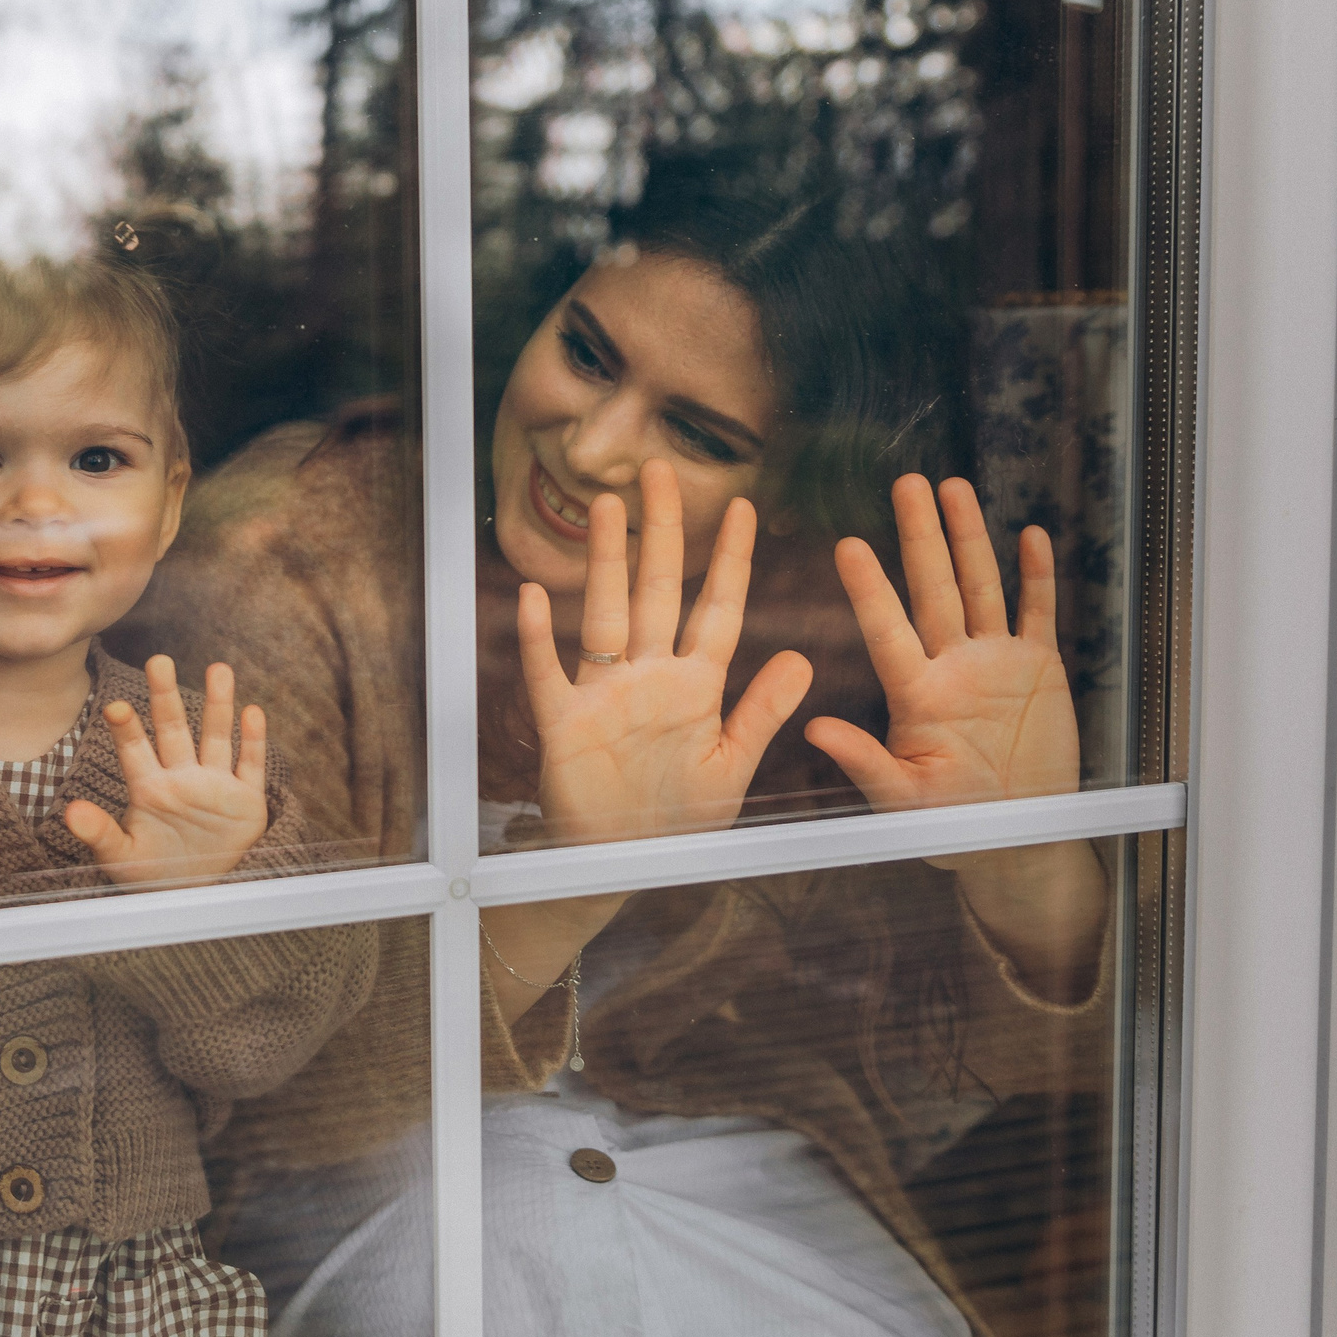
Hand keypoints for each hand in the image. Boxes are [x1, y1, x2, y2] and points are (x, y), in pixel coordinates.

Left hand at [64, 657, 268, 886]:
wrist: (194, 895)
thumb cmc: (152, 874)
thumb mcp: (121, 858)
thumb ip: (98, 834)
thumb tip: (69, 814)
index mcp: (149, 788)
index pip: (135, 751)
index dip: (127, 729)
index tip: (115, 707)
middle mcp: (181, 778)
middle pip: (173, 730)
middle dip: (166, 697)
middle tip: (158, 660)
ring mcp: (214, 786)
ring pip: (216, 737)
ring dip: (218, 705)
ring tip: (219, 669)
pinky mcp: (245, 800)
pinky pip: (249, 766)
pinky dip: (252, 742)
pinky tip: (252, 712)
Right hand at [521, 459, 814, 845]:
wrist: (622, 864)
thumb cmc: (676, 819)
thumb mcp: (731, 766)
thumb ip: (763, 712)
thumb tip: (805, 656)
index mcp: (695, 687)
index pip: (717, 610)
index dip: (730, 560)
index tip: (744, 508)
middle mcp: (649, 678)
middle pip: (657, 592)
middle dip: (662, 533)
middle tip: (661, 473)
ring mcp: (603, 696)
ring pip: (605, 614)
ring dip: (607, 563)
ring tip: (609, 509)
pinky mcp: (563, 725)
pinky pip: (548, 674)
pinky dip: (538, 639)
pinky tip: (532, 595)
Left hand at [808, 476, 1104, 997]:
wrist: (1016, 837)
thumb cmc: (952, 827)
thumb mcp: (903, 800)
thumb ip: (864, 762)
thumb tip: (815, 732)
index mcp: (914, 695)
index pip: (887, 629)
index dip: (869, 588)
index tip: (847, 544)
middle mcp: (951, 667)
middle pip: (932, 588)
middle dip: (920, 536)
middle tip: (904, 483)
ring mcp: (995, 663)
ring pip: (980, 586)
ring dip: (969, 538)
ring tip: (953, 488)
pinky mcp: (1039, 669)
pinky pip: (1037, 612)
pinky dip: (1036, 576)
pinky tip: (1028, 534)